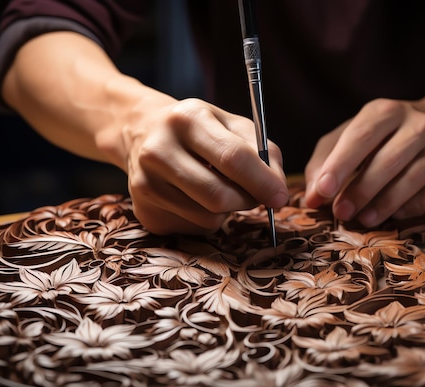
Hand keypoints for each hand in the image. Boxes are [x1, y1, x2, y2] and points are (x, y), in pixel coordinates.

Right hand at [123, 98, 288, 234]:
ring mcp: (145, 184)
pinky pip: (193, 229)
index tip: (280, 196)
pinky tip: (196, 198)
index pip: (232, 158)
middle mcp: (158, 150)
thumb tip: (278, 191)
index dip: (262, 182)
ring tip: (219, 189)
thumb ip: (263, 152)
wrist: (143, 133)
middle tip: (253, 195)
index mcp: (187, 119)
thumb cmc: (199, 130)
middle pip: (218, 196)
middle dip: (246, 201)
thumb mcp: (232, 124)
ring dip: (226, 211)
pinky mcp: (145, 211)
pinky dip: (206, 220)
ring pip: (208, 218)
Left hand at [304, 98, 424, 226]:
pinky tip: (394, 215)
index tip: (323, 190)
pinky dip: (411, 207)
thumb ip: (324, 164)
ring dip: (384, 204)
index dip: (340, 165)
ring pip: (413, 178)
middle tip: (341, 213)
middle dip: (361, 190)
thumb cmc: (380, 138)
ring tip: (363, 220)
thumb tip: (312, 198)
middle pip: (388, 160)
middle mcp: (419, 124)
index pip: (361, 136)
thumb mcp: (348, 139)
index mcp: (385, 111)